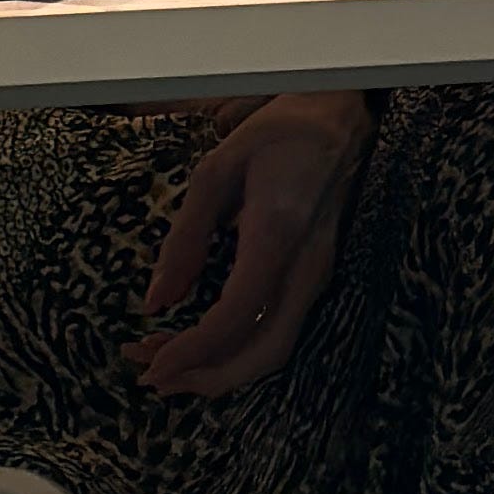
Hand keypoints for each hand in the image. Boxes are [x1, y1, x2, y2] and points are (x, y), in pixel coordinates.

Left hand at [131, 89, 373, 398]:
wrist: (342, 115)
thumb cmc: (277, 133)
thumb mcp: (215, 171)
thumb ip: (185, 239)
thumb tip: (155, 303)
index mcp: (278, 233)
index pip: (237, 315)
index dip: (192, 350)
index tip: (150, 366)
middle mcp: (307, 265)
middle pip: (265, 352)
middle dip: (206, 377)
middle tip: (152, 378)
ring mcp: (320, 275)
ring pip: (277, 349)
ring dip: (222, 368)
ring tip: (168, 361)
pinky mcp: (318, 277)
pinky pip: (282, 330)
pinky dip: (240, 350)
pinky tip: (204, 344)